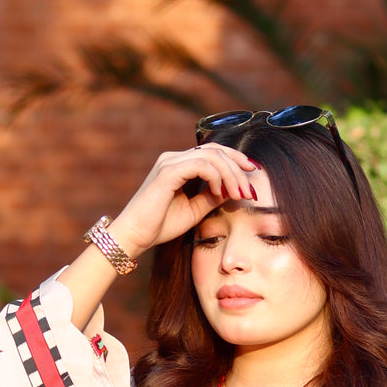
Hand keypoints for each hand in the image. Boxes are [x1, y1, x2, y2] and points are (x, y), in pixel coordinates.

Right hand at [110, 144, 258, 258]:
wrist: (133, 236)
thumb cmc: (159, 225)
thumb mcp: (194, 210)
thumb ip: (212, 196)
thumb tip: (233, 189)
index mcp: (180, 165)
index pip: (214, 153)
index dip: (237, 162)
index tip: (253, 177)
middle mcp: (174, 158)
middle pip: (216, 150)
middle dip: (239, 167)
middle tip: (251, 190)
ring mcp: (170, 162)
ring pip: (212, 155)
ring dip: (231, 174)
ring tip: (240, 194)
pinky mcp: (167, 172)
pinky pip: (200, 165)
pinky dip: (216, 176)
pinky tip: (221, 192)